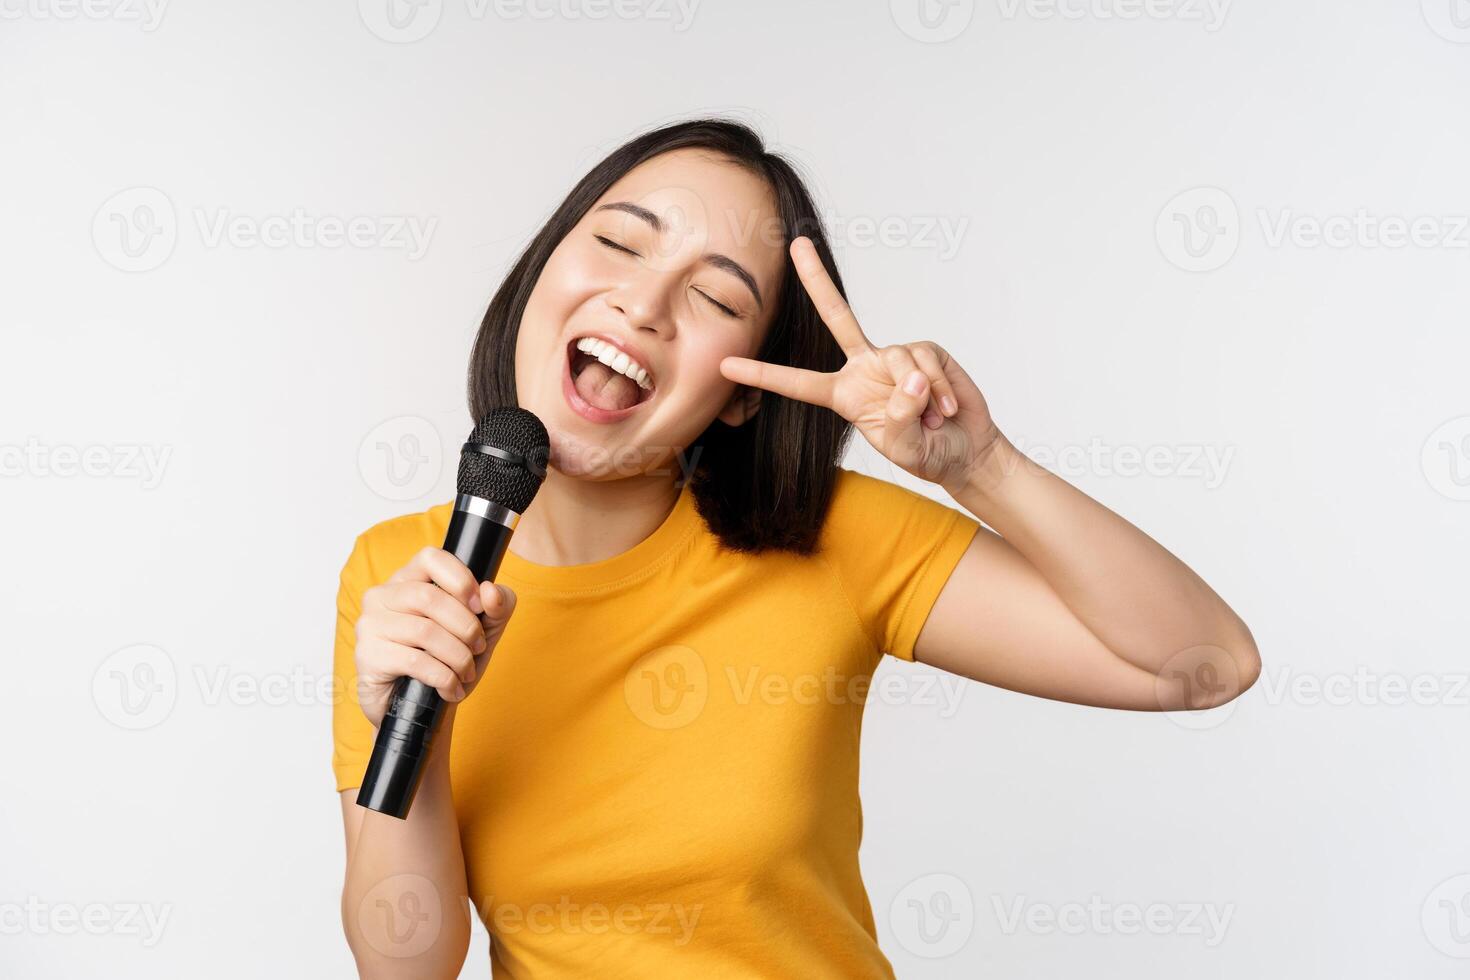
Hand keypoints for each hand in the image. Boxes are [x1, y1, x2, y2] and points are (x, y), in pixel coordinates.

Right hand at [353, 547, 517, 728]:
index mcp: (408, 580)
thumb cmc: (448, 661)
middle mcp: (382, 596)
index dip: (461, 578)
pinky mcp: (367, 656)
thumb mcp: (483, 632)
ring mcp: (370, 625)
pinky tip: (451, 688)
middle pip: (430, 597)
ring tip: (466, 673)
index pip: (431, 558)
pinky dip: (443, 677)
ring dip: (458, 656)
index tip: (479, 606)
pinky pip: (415, 661)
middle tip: (478, 648)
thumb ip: (497, 607)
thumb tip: (491, 591)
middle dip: (466, 627)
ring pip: (425, 631)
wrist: (420, 709)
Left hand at [720, 237, 999, 491]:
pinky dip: (939, 389)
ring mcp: (895, 356)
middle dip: (817, 278)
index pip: (797, 382)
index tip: (726, 365)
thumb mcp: (904, 448)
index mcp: (843, 395)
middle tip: (796, 243)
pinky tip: (947, 408)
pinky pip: (927, 361)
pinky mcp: (926, 350)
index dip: (763, 374)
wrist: (965, 450)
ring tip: (933, 421)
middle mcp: (864, 367)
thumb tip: (909, 377)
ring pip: (899, 359)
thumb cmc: (926, 454)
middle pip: (836, 315)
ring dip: (922, 397)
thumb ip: (899, 417)